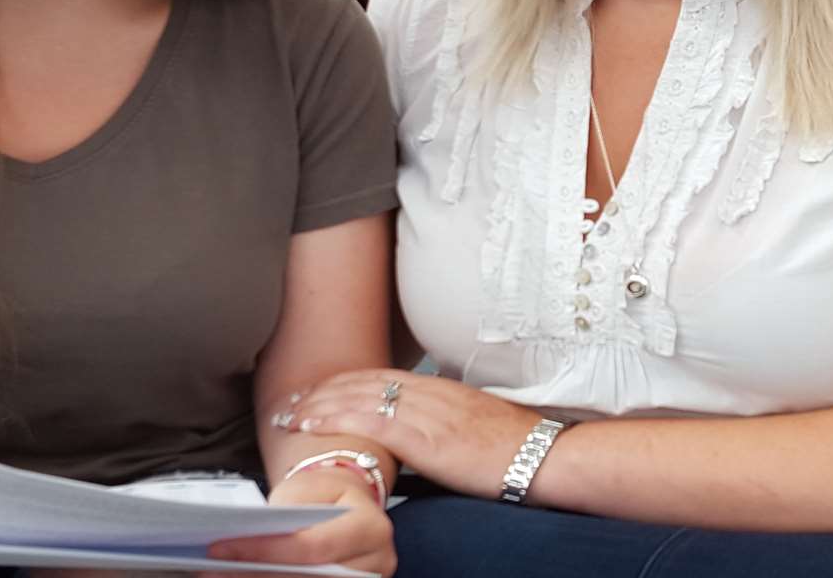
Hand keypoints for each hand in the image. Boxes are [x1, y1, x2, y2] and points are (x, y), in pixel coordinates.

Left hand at [204, 472, 393, 576]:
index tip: (221, 549)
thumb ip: (285, 513)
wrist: (351, 503)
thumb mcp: (308, 487)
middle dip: (258, 576)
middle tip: (215, 572)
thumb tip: (248, 539)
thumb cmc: (328, 493)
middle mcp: (376, 562)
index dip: (264, 552)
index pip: (311, 547)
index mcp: (369, 526)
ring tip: (226, 576)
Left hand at [283, 370, 540, 500]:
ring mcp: (427, 412)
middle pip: (362, 380)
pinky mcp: (426, 437)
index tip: (316, 391)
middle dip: (321, 390)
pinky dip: (334, 419)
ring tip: (288, 413)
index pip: (379, 376)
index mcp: (441, 389)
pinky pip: (369, 421)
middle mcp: (430, 392)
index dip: (342, 382)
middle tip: (289, 400)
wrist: (544, 457)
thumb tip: (419, 441)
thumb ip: (442, 426)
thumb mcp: (473, 428)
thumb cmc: (515, 450)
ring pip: (358, 396)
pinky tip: (310, 424)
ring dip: (317, 404)